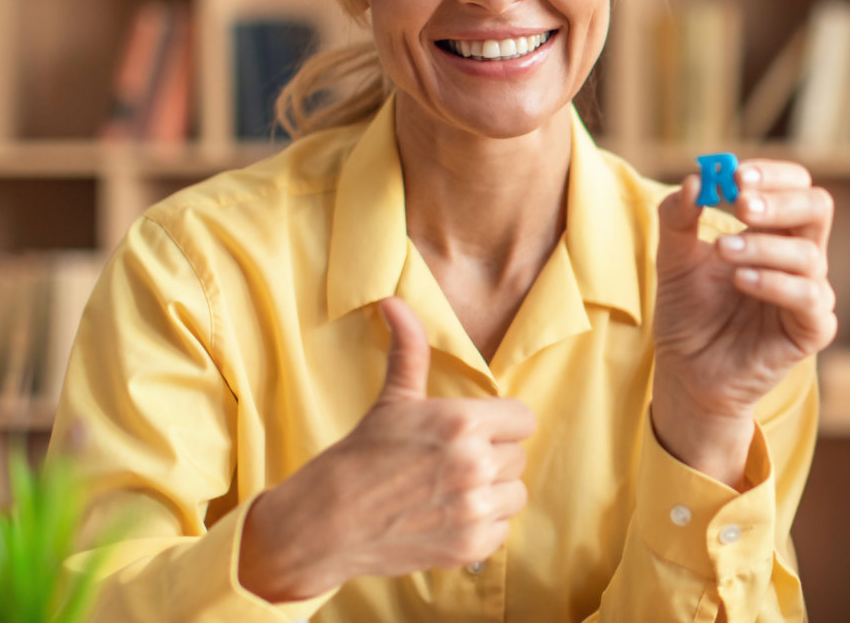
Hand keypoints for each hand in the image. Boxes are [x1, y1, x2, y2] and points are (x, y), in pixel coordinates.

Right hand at [238, 297, 534, 600]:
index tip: (474, 433)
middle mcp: (475, 465)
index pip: (523, 419)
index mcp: (462, 423)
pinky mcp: (470, 546)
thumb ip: (408, 349)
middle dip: (491, 457)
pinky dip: (481, 526)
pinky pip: (502, 529)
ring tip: (450, 490)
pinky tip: (447, 517)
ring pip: (514, 493)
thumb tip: (394, 302)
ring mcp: (474, 509)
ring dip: (491, 493)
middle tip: (450, 463)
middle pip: (517, 456)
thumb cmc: (360, 456)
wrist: (326, 522)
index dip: (500, 425)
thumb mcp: (392, 400)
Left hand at [649, 161, 837, 481]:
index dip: (771, 175)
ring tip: (722, 251)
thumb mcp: (673, 260)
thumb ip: (679, 219)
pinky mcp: (813, 329)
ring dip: (762, 246)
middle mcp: (800, 257)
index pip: (794, 186)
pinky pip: (810, 298)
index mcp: (774, 232)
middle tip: (740, 202)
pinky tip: (741, 280)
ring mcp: (810, 292)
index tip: (736, 174)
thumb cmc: (688, 314)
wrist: (686, 373)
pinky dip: (775, 283)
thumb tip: (695, 180)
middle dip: (779, 200)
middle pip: (817, 207)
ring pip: (808, 253)